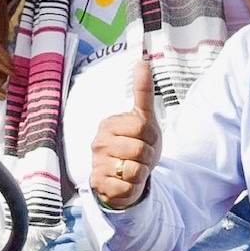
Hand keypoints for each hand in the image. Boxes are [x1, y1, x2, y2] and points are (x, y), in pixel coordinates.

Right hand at [90, 61, 160, 209]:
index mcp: (108, 125)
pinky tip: (126, 183)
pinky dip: (133, 188)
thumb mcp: (144, 118)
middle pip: (141, 150)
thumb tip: (142, 61)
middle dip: (149, 157)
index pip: (143, 128)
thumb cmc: (136, 146)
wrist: (127, 177)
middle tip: (141, 157)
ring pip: (135, 171)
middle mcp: (98, 143)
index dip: (153, 138)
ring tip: (134, 170)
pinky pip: (127, 188)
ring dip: (141, 173)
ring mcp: (96, 164)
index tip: (146, 140)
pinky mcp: (98, 185)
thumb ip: (143, 91)